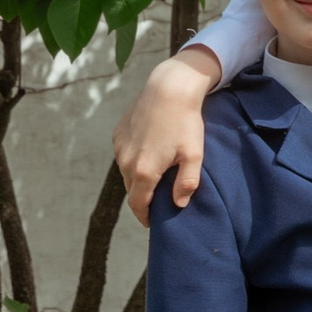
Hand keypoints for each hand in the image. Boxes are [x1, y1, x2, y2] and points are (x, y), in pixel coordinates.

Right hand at [114, 52, 219, 226]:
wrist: (168, 88)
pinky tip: (150, 153)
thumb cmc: (185, 122)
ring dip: (138, 178)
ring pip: (126, 172)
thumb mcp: (193, 155)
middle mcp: (125, 161)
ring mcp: (119, 147)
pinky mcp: (118, 134)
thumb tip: (178, 205)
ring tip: (156, 177)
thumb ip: (186, 183)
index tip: (153, 223)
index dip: (145, 217)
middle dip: (143, 198)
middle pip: (132, 189)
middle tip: (159, 200)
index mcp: (143, 171)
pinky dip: (134, 160)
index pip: (138, 204)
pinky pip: (124, 155)